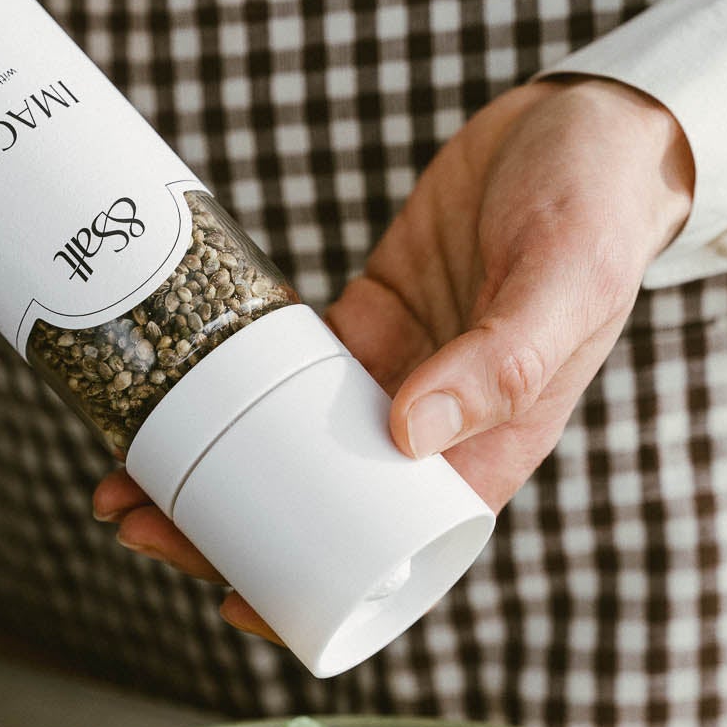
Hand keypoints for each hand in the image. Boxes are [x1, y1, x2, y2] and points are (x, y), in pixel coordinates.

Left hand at [94, 78, 694, 641]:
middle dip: (229, 529)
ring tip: (125, 477)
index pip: (392, 549)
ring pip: (288, 444)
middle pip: (319, 506)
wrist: (589, 122)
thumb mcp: (566, 283)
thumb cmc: (601, 208)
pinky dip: (227, 383)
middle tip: (141, 529)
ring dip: (212, 465)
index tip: (235, 605)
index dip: (312, 587)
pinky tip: (167, 393)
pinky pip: (285, 367)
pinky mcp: (366, 319)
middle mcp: (436, 427)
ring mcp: (395, 374)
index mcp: (492, 447)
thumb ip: (503, 360)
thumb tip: (408, 433)